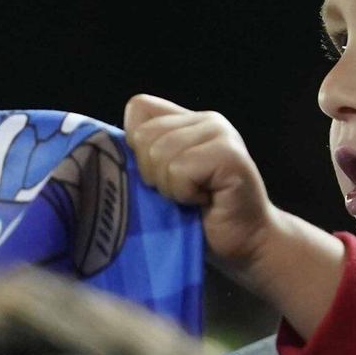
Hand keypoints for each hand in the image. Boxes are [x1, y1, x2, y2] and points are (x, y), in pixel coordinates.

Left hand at [124, 94, 279, 271]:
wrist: (246, 245)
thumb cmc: (200, 219)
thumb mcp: (163, 181)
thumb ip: (145, 155)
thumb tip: (109, 145)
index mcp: (188, 121)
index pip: (139, 109)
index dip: (138, 147)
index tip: (162, 177)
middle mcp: (207, 120)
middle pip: (144, 136)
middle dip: (153, 175)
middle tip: (182, 193)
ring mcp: (221, 134)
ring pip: (160, 154)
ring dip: (170, 188)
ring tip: (194, 198)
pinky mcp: (230, 155)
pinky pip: (180, 169)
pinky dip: (184, 194)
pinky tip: (205, 202)